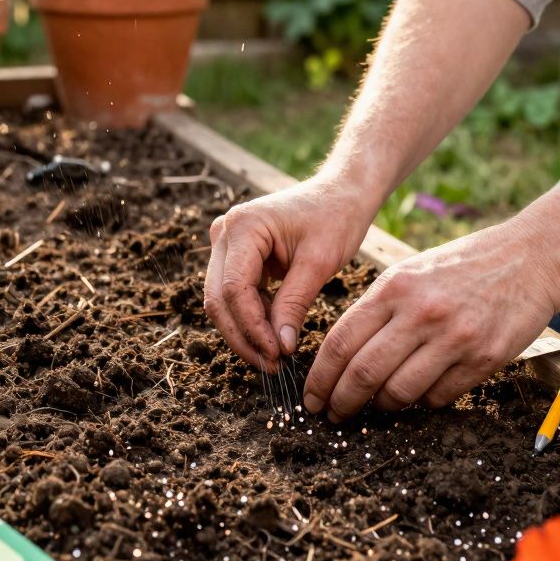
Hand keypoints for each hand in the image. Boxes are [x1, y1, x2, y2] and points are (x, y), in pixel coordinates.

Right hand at [204, 176, 377, 370]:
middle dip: (243, 336)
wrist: (340, 195)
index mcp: (243, 226)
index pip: (234, 289)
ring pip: (221, 301)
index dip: (252, 327)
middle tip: (271, 365)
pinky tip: (274, 336)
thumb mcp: (319, 263)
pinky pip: (235, 295)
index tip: (275, 355)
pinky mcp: (235, 256)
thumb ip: (294, 304)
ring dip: (245, 331)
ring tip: (274, 357)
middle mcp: (224, 232)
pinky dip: (252, 318)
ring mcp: (226, 243)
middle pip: (218, 298)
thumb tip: (279, 348)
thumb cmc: (335, 218)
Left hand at [302, 218, 559, 420]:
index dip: (320, 378)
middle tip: (334, 414)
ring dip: (382, 405)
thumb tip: (340, 357)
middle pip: (364, 373)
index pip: (341, 342)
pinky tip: (420, 391)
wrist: (530, 259)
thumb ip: (376, 310)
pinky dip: (422, 401)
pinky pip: (438, 397)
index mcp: (395, 287)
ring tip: (378, 404)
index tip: (312, 398)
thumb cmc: (463, 266)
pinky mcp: (484, 358)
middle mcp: (421, 312)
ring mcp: (455, 337)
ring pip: (399, 392)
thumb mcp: (411, 272)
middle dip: (341, 401)